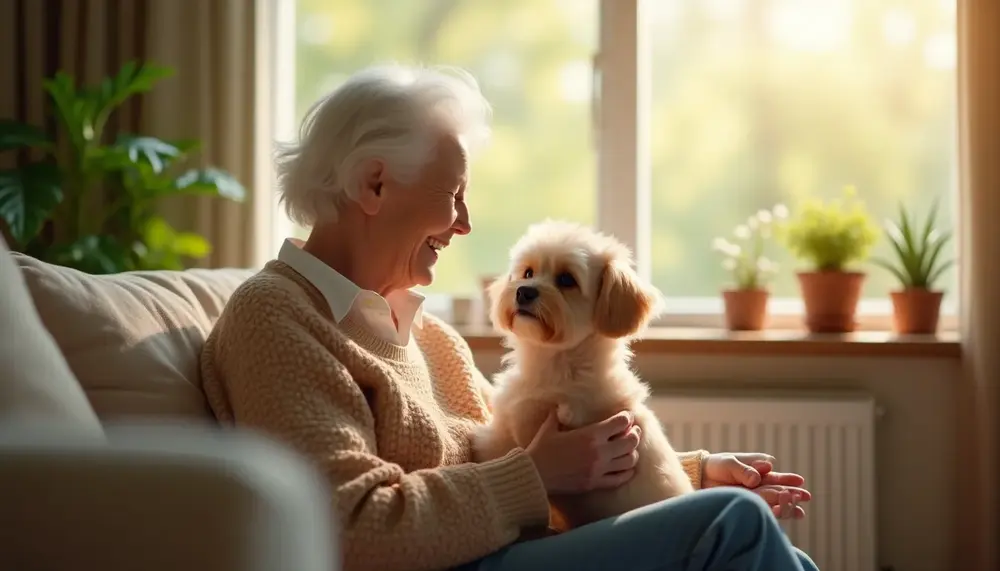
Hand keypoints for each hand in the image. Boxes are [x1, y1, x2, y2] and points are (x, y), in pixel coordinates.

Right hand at [526, 409, 640, 493]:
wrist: (533, 475)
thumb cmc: (540, 449)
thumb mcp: (549, 426)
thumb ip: (559, 414)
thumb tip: (561, 404)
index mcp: (591, 434)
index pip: (621, 422)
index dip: (627, 417)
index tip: (626, 416)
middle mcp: (599, 452)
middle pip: (631, 441)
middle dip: (634, 434)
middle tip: (632, 431)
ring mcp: (599, 469)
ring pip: (629, 461)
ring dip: (632, 453)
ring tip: (629, 449)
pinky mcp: (595, 484)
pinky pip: (620, 479)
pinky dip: (627, 472)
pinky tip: (627, 468)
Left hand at [702, 452, 810, 518]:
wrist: (702, 477)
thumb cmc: (718, 466)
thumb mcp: (730, 464)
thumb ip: (744, 470)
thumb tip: (757, 478)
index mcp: (759, 472)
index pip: (776, 477)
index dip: (789, 480)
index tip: (800, 481)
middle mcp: (760, 486)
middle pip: (779, 491)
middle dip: (792, 495)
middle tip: (804, 496)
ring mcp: (755, 497)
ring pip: (774, 503)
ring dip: (786, 506)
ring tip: (799, 510)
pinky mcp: (748, 507)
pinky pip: (763, 511)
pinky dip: (773, 514)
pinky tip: (782, 515)